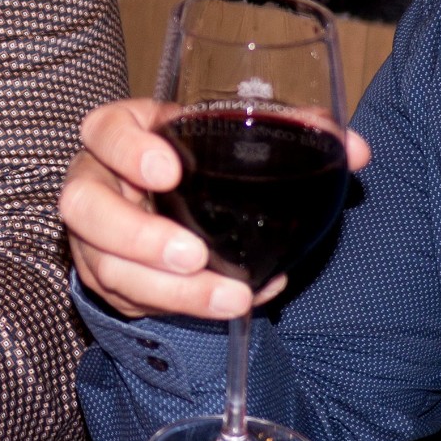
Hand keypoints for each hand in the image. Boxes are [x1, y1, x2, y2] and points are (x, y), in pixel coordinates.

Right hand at [60, 99, 370, 321]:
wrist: (162, 198)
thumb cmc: (195, 158)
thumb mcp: (227, 135)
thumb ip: (291, 133)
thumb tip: (356, 149)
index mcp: (120, 133)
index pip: (103, 131)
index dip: (127, 151)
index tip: (168, 171)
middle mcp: (95, 183)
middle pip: (83, 208)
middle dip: (136, 236)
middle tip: (193, 255)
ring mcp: (94, 236)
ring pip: (105, 266)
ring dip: (167, 289)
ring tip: (227, 297)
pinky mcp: (106, 278)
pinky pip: (130, 301)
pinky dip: (180, 308)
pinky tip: (226, 305)